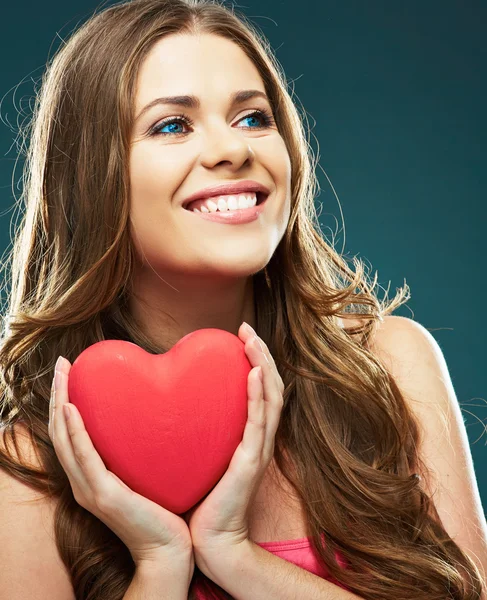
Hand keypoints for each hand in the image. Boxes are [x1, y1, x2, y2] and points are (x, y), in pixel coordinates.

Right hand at [49, 357, 193, 577]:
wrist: (170, 551)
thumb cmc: (165, 511)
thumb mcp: (146, 474)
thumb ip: (140, 449)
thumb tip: (156, 414)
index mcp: (92, 476)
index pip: (69, 432)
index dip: (64, 401)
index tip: (70, 371)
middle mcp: (84, 482)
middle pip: (60, 431)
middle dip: (58, 394)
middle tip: (62, 363)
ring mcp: (90, 490)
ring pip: (64, 439)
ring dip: (60, 403)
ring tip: (62, 373)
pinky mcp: (104, 495)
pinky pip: (84, 458)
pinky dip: (74, 432)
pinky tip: (71, 407)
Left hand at [182, 322, 284, 564]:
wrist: (209, 541)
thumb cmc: (201, 499)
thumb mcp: (203, 456)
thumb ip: (202, 430)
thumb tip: (177, 405)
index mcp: (250, 436)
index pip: (261, 390)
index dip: (256, 360)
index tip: (240, 336)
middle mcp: (260, 439)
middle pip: (272, 386)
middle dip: (261, 354)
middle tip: (246, 328)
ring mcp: (259, 449)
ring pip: (271, 398)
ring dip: (263, 365)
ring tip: (252, 339)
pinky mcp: (251, 462)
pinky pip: (259, 422)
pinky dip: (259, 395)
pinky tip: (254, 373)